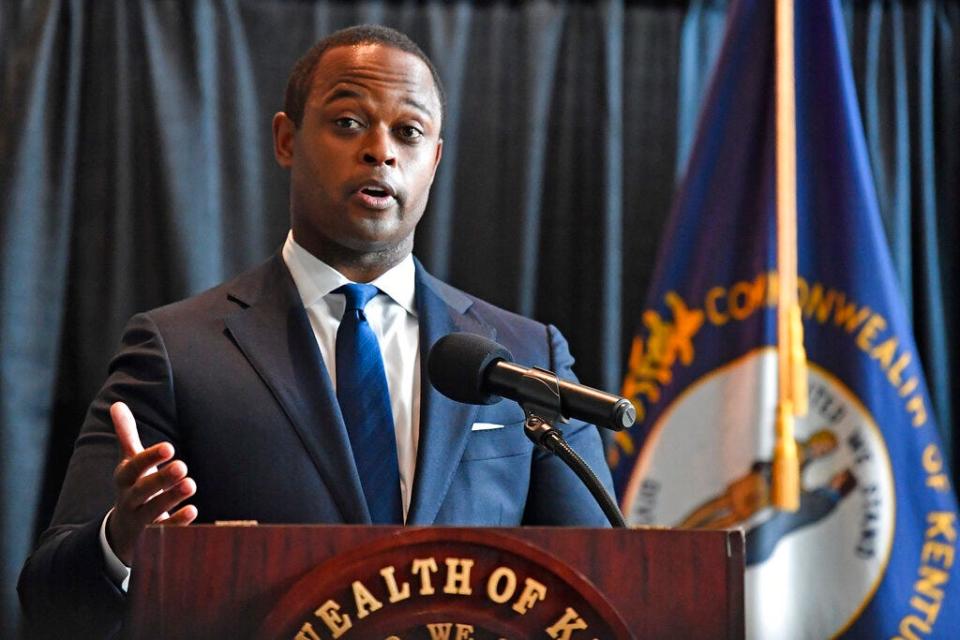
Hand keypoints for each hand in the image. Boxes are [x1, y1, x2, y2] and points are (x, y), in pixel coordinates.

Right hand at [105, 401, 196, 564]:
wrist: (123, 530)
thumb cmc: (133, 486)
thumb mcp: (129, 462)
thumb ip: (126, 435)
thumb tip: (117, 403)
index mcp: (125, 479)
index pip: (132, 468)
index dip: (149, 458)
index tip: (169, 447)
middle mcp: (129, 499)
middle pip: (140, 490)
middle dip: (160, 479)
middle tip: (182, 466)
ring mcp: (140, 520)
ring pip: (152, 511)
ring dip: (170, 498)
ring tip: (191, 484)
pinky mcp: (153, 537)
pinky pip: (164, 532)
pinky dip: (177, 523)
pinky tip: (193, 511)